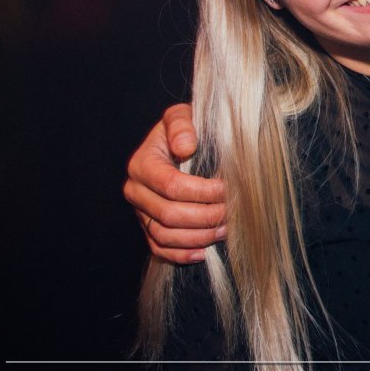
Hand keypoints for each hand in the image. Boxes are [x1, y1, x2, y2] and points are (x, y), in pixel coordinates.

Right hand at [123, 103, 226, 263]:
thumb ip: (182, 125)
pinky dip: (181, 254)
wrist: (177, 142)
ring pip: (165, 235)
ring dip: (198, 237)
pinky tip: (204, 252)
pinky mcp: (147, 226)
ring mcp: (140, 211)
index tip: (229, 189)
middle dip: (206, 216)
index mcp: (142, 164)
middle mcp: (136, 190)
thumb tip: (186, 146)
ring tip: (226, 229)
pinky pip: (159, 248)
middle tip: (233, 212)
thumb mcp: (182, 116)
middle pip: (169, 215)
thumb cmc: (185, 130)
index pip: (172, 186)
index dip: (203, 192)